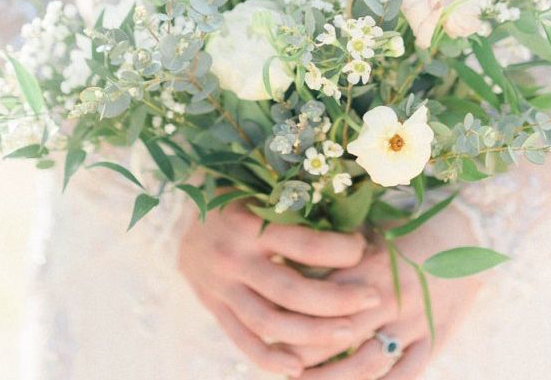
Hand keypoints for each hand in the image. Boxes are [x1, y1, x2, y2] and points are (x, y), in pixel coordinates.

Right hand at [178, 201, 382, 377]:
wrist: (178, 217)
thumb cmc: (236, 196)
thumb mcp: (262, 189)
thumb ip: (296, 204)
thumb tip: (353, 213)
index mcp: (249, 223)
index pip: (305, 244)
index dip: (341, 250)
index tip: (364, 248)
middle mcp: (234, 257)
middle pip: (292, 291)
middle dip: (337, 299)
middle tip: (372, 300)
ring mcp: (221, 287)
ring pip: (271, 322)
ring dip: (313, 334)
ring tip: (348, 335)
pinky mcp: (214, 308)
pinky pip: (243, 340)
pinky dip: (270, 359)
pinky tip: (299, 368)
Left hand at [293, 205, 482, 378]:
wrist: (467, 235)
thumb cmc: (412, 228)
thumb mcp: (373, 231)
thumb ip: (339, 249)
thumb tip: (292, 254)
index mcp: (369, 266)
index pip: (321, 297)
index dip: (292, 316)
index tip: (268, 324)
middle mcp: (388, 297)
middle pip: (336, 334)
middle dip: (303, 354)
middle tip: (278, 364)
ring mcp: (412, 321)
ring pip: (367, 363)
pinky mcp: (433, 338)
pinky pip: (405, 374)